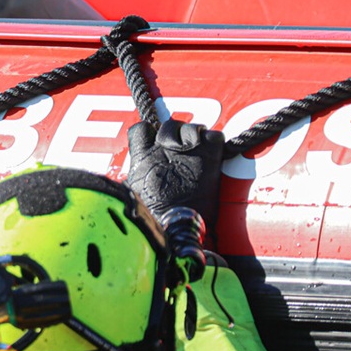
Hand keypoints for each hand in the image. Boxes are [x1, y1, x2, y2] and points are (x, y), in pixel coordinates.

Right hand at [126, 119, 224, 236]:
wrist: (178, 226)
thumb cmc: (154, 216)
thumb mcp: (134, 191)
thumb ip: (137, 174)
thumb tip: (136, 173)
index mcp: (143, 156)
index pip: (141, 128)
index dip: (149, 133)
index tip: (155, 144)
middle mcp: (164, 147)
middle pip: (170, 124)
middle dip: (176, 134)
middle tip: (181, 151)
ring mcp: (189, 149)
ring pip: (193, 128)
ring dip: (196, 137)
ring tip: (197, 152)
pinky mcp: (211, 155)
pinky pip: (215, 135)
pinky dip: (215, 143)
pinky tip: (211, 156)